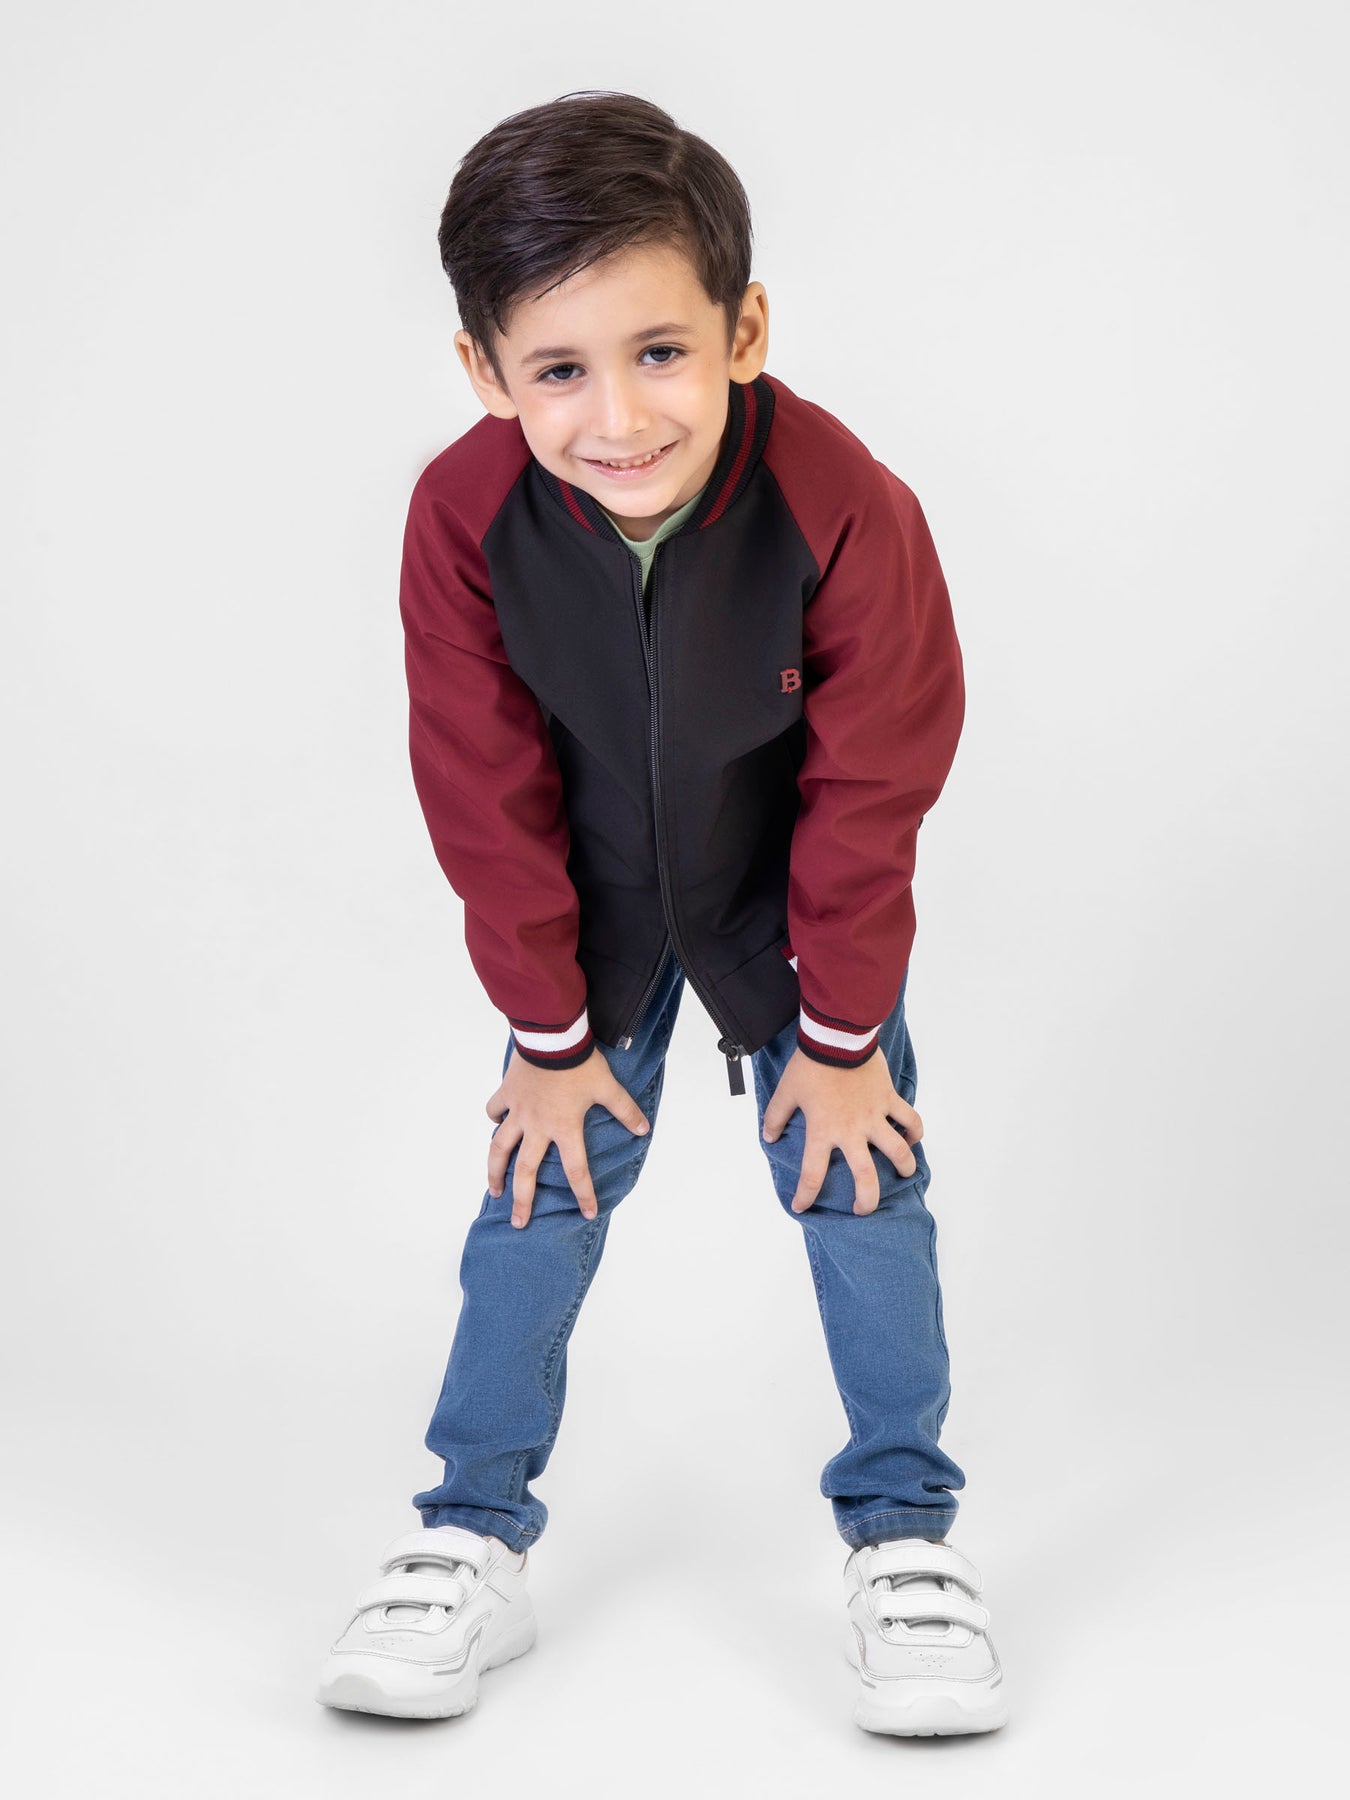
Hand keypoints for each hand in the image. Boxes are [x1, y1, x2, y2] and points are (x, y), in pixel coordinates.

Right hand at [485, 1045, 649, 1227]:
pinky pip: (495, 1110)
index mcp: (564, 1128)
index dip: (584, 1194)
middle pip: (526, 1171)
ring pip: (500, 1148)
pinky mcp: (507, 1093)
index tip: (588, 1213)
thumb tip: (644, 1129)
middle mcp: (538, 1126)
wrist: (552, 1037)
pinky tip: (495, 1124)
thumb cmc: (580, 1063)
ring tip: (495, 1190)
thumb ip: (625, 1110)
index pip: (576, 1171)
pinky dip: (494, 1118)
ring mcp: (518, 1111)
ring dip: (495, 1171)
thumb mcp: (608, 1087)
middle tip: (519, 1222)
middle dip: (522, 1200)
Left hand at [761, 1047, 921, 1214]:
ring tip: (905, 1174)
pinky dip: (914, 1130)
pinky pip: (909, 1119)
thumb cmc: (811, 1065)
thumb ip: (775, 1117)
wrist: (837, 1038)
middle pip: (865, 1176)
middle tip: (863, 1209)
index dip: (806, 1195)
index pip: (813, 1174)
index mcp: (824, 1132)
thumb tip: (766, 1136)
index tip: (802, 1207)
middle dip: (866, 1200)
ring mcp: (874, 1116)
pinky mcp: (889, 1099)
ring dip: (905, 1166)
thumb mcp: (786, 1092)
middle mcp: (852, 1131)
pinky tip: (912, 1138)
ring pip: (898, 1151)